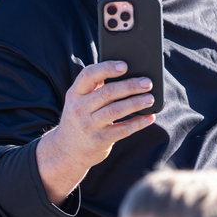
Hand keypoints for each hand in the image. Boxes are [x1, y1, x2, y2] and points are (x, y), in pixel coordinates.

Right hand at [37, 61, 155, 203]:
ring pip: (115, 110)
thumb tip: (126, 73)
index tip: (125, 65)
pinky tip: (149, 117)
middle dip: (130, 86)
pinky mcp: (99, 141)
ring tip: (150, 99)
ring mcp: (88, 125)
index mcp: (74, 93)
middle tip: (147, 83)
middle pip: (107, 93)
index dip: (107, 68)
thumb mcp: (78, 101)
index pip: (88, 75)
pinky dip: (138, 123)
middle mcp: (79, 108)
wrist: (66, 151)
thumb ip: (95, 88)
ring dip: (136, 103)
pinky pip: (122, 130)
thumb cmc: (80, 119)